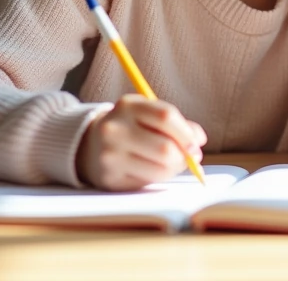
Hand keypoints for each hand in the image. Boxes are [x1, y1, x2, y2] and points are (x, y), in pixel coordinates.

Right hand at [76, 94, 206, 190]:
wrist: (89, 144)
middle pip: (165, 148)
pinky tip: (154, 170)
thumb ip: (176, 124)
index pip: (166, 117)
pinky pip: (148, 182)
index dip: (187, 133)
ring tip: (173, 164)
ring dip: (175, 169)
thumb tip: (199, 141)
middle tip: (191, 158)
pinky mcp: (110, 177)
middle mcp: (115, 129)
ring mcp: (110, 155)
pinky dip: (159, 177)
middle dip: (184, 156)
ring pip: (160, 169)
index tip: (198, 143)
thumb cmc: (130, 127)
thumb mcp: (148, 115)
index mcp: (128, 106)